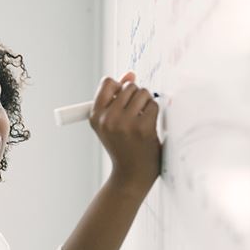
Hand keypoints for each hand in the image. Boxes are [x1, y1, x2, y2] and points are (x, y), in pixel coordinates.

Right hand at [88, 71, 160, 190]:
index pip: (108, 83)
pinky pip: (153, 106)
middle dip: (136, 95)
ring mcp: (125, 123)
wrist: (131, 175)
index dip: (120, 87)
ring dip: (147, 103)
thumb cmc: (122, 147)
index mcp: (95, 116)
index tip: (125, 97)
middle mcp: (107, 118)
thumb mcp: (110, 123)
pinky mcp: (142, 128)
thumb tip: (130, 75)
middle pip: (129, 86)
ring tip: (142, 119)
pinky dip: (154, 113)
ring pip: (143, 93)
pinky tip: (149, 126)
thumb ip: (117, 98)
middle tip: (136, 113)